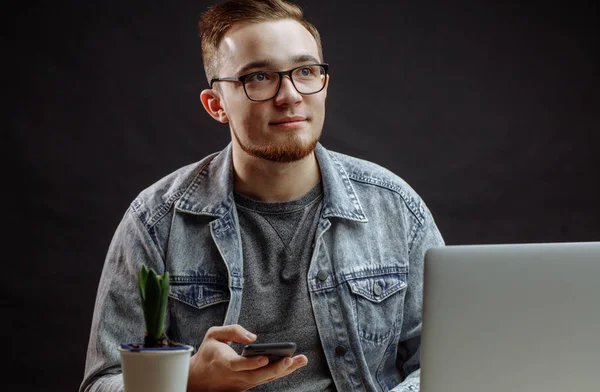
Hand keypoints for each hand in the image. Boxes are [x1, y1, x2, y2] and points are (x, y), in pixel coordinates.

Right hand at [187, 324, 307, 391]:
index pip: (239, 365)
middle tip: (292, 359)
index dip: (252, 363)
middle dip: (276, 369)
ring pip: (264, 379)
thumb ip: (232, 331)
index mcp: (224, 362)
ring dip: (284, 371)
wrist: (198, 378)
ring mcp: (241, 383)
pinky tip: (292, 365)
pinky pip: (265, 380)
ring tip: (301, 360)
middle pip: (257, 376)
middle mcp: (235, 376)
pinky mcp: (246, 386)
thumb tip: (253, 336)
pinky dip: (279, 373)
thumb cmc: (209, 352)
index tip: (265, 357)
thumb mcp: (213, 335)